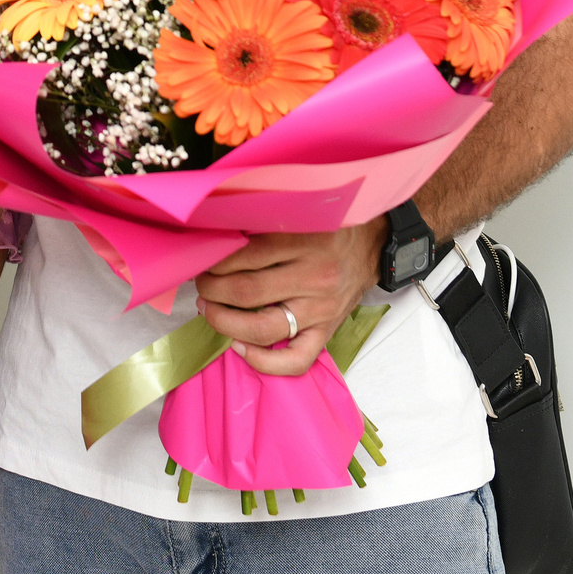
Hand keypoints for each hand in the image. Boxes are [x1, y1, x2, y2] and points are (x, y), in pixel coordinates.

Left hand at [192, 221, 383, 378]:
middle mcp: (315, 277)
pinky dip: (263, 362)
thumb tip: (216, 231)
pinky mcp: (327, 331)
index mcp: (306, 241)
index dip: (214, 260)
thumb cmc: (328, 226)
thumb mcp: (300, 211)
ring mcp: (321, 309)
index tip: (201, 258)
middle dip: (212, 290)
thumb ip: (264, 221)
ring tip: (208, 309)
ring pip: (263, 328)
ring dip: (224, 322)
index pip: (246, 255)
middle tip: (201, 283)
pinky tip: (239, 347)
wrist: (371, 245)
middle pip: (247, 292)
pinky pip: (296, 360)